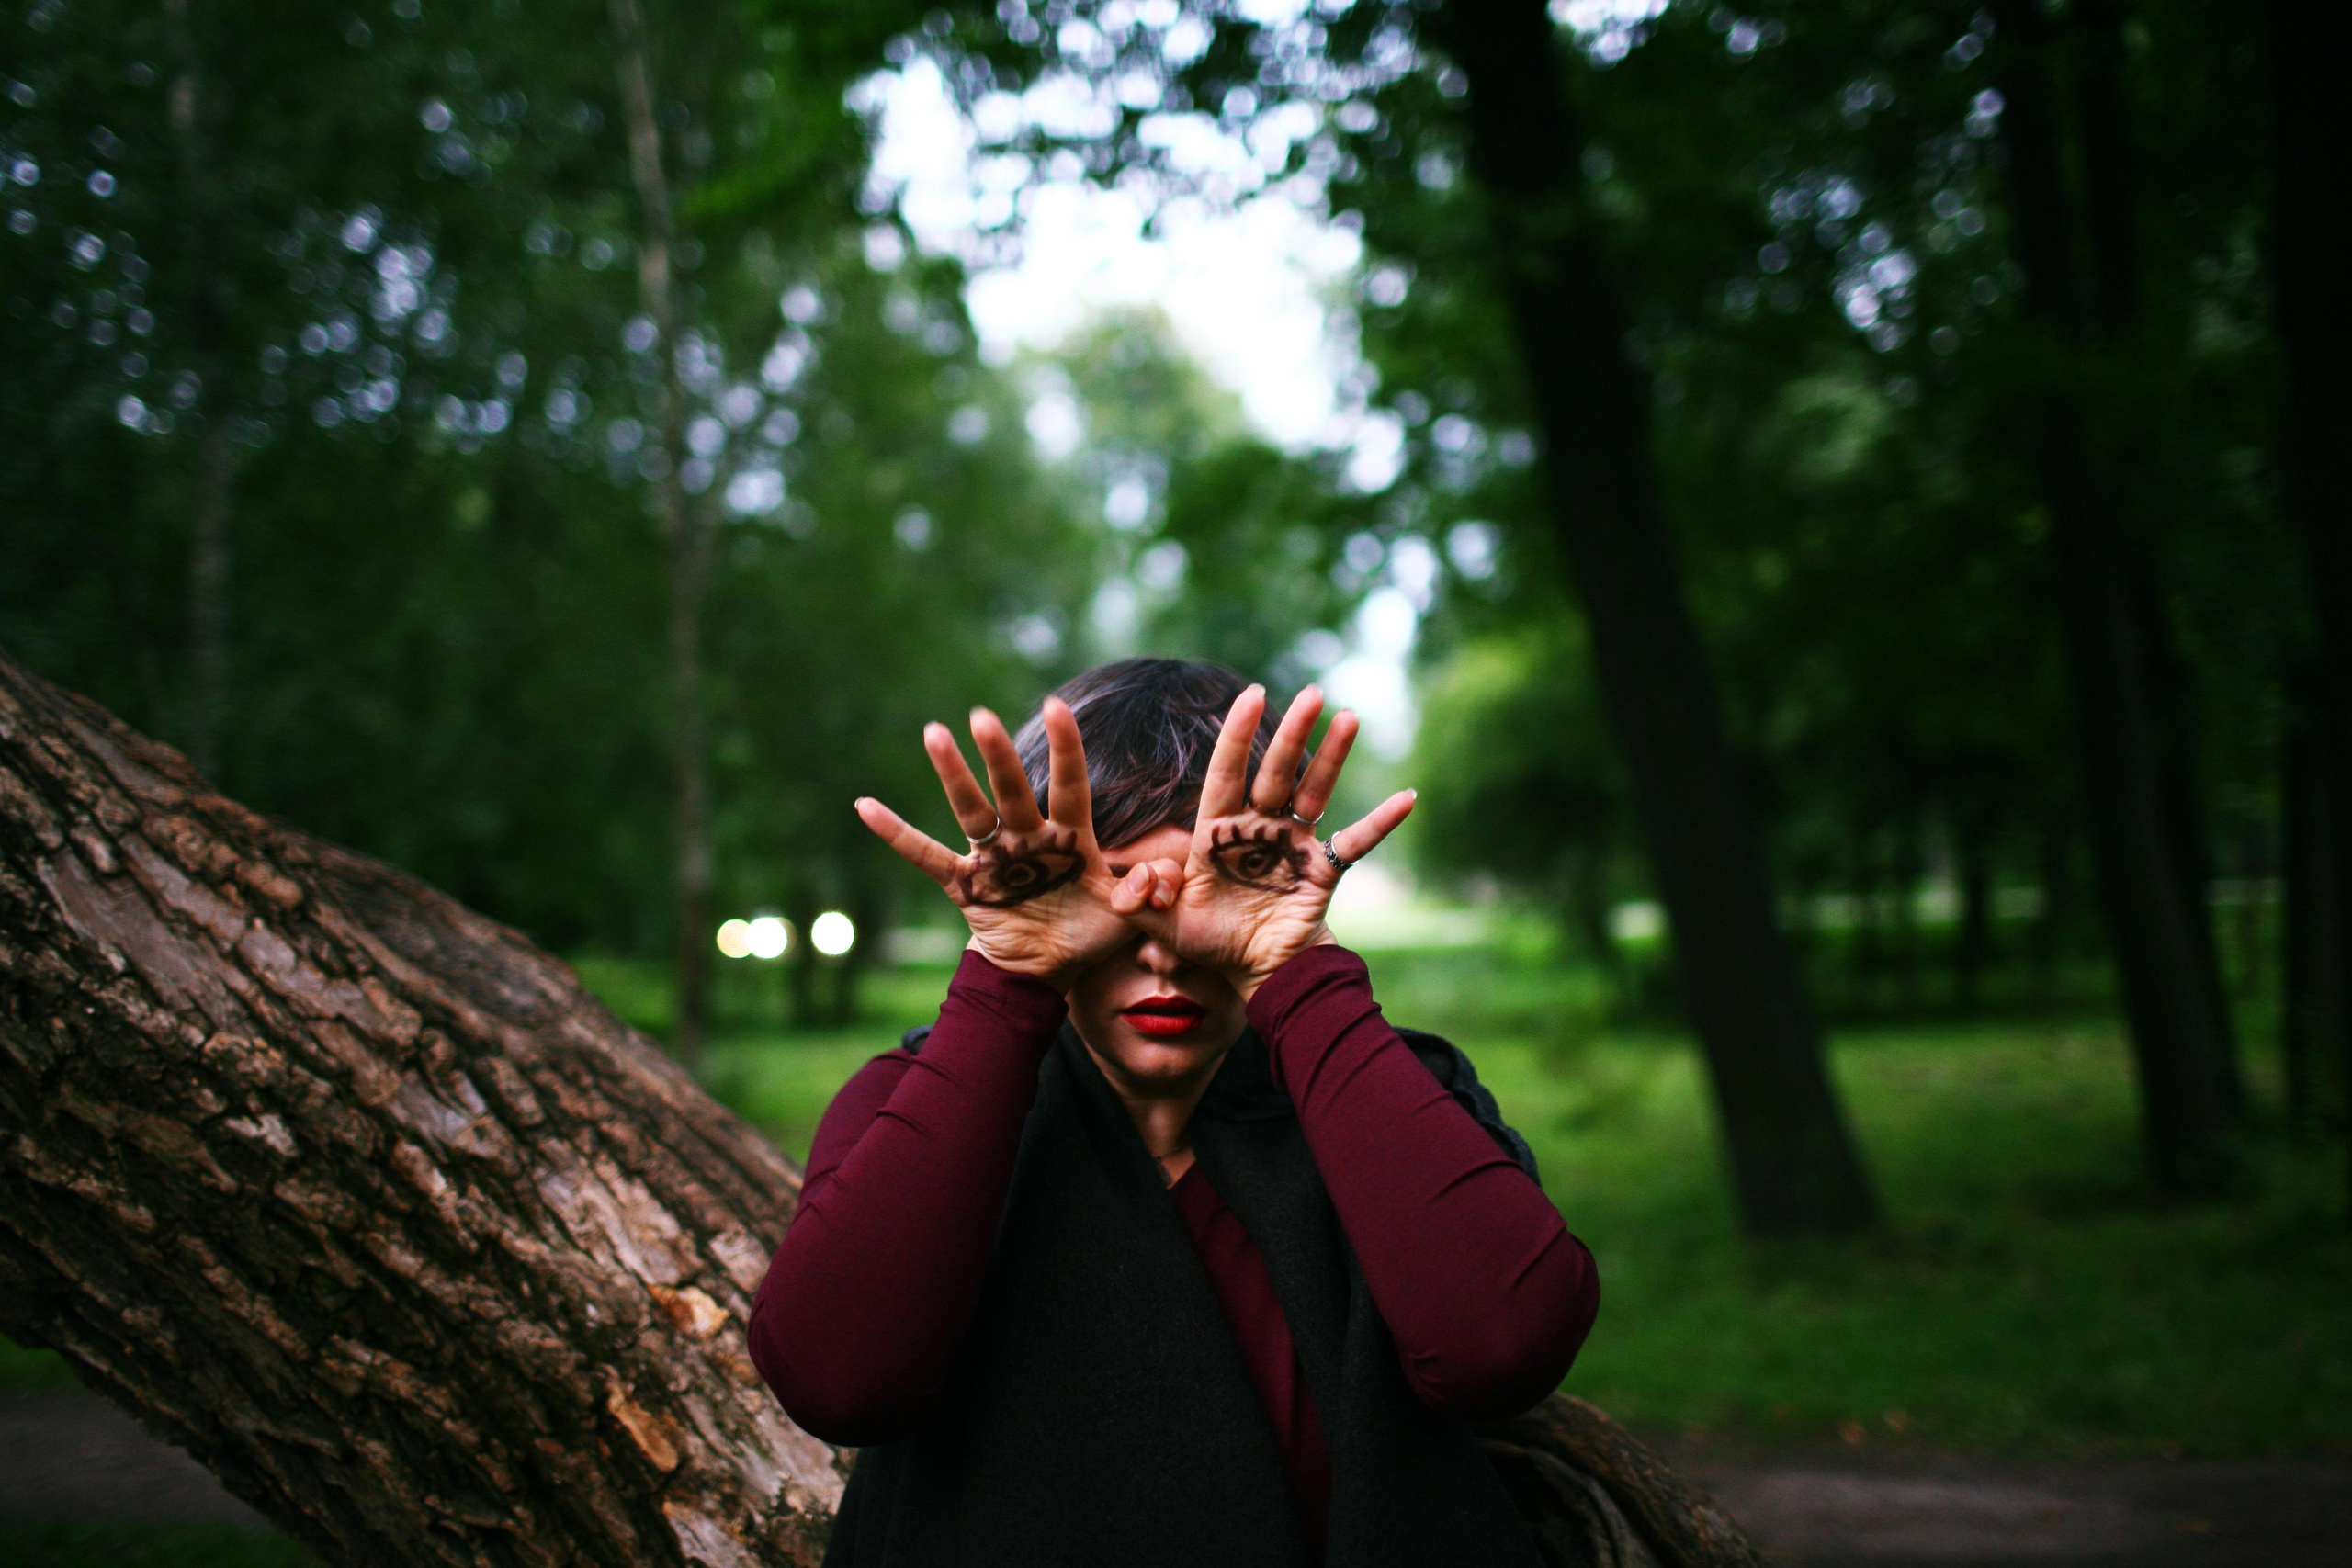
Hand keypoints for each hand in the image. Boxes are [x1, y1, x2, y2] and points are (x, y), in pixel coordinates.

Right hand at [856, 698, 1144, 989]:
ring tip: (934, 733)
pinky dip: (897, 834)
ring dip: (952, 775)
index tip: (1055, 705)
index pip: (1070, 786)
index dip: (1064, 748)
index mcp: (1071, 838)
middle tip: (982, 717)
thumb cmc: (1092, 930)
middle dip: (999, 755)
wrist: (1049, 969)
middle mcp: (1029, 838)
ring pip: (971, 811)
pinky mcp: (967, 884)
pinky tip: (865, 806)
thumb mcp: (1127, 915)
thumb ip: (1143, 891)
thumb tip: (1157, 878)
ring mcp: (995, 858)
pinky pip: (926, 857)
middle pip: (1013, 790)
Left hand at [1119, 684, 1414, 999]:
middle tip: (1312, 693)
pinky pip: (1354, 842)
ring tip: (1349, 717)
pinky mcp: (1322, 870)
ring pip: (1315, 791)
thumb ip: (1141, 903)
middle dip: (1292, 732)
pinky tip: (1406, 799)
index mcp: (1219, 832)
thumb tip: (1143, 875)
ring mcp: (1294, 845)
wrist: (1257, 973)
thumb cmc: (1211, 943)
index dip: (1239, 734)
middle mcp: (1259, 828)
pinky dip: (1380, 822)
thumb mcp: (1166, 926)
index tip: (1252, 694)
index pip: (1227, 773)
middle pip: (1277, 771)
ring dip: (1333, 757)